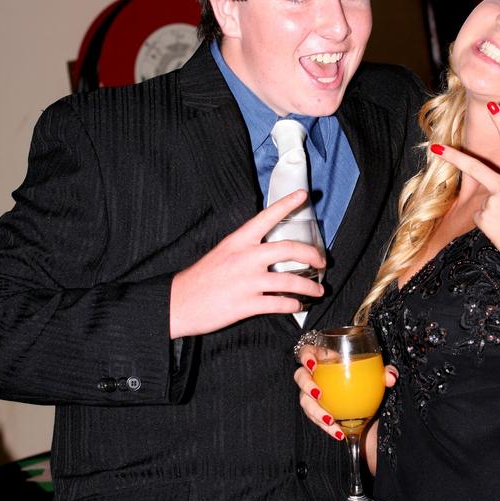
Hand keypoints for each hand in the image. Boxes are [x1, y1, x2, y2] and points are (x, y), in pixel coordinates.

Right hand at [169, 191, 324, 337]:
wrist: (177, 303)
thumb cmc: (200, 278)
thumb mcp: (222, 253)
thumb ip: (246, 249)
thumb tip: (271, 252)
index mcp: (238, 241)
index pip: (266, 217)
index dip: (287, 204)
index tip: (303, 194)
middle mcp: (245, 258)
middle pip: (288, 249)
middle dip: (312, 254)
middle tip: (322, 260)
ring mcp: (247, 282)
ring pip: (289, 281)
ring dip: (309, 286)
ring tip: (318, 290)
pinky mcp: (246, 305)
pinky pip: (279, 304)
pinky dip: (293, 305)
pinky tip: (297, 305)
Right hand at [294, 346, 397, 441]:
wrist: (370, 412)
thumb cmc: (367, 385)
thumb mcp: (377, 378)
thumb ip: (385, 374)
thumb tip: (390, 377)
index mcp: (328, 359)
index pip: (308, 351)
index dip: (305, 356)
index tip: (313, 364)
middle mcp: (317, 376)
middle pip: (300, 376)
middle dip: (306, 385)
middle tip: (319, 395)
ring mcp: (314, 395)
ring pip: (305, 401)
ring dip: (315, 411)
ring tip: (330, 420)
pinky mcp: (318, 413)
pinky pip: (315, 418)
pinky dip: (326, 426)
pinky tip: (338, 432)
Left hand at [434, 104, 499, 281]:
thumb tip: (495, 192)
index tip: (493, 105)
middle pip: (474, 166)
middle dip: (452, 156)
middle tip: (433, 146)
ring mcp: (493, 203)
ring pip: (485, 201)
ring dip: (495, 212)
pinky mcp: (484, 220)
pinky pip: (482, 217)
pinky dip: (492, 224)